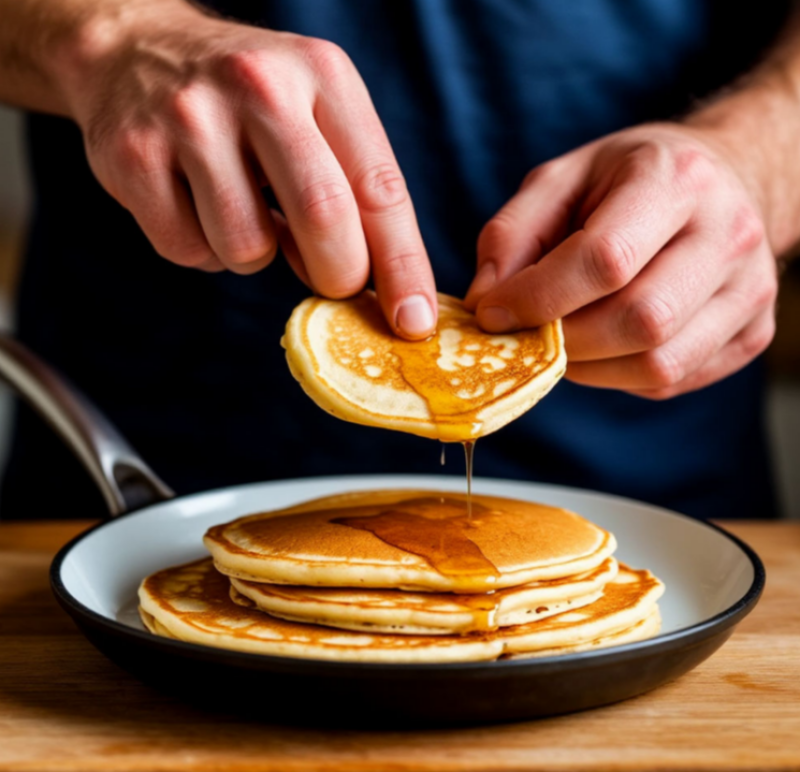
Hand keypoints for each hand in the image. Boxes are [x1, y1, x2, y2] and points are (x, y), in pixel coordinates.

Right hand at [58, 3, 435, 337]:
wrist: (135, 51)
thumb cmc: (248, 103)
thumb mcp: (316, 115)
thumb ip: (350, 193)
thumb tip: (369, 288)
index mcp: (323, 76)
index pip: (380, 188)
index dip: (402, 265)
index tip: (413, 322)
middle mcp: (259, 86)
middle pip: (324, 218)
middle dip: (337, 276)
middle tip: (332, 280)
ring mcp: (190, 117)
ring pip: (249, 248)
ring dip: (255, 255)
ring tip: (241, 209)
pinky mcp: (133, 155)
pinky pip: (190, 251)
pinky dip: (203, 250)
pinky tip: (195, 205)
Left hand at [464, 124, 778, 398]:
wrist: (719, 184)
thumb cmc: (626, 182)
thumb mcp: (559, 182)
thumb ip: (511, 236)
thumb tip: (484, 304)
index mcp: (676, 180)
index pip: (606, 259)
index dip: (538, 298)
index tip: (492, 313)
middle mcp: (728, 233)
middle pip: (640, 320)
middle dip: (564, 341)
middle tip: (528, 334)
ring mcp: (750, 288)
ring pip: (659, 364)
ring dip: (591, 367)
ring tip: (564, 339)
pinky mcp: (753, 332)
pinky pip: (674, 380)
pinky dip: (622, 376)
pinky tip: (606, 344)